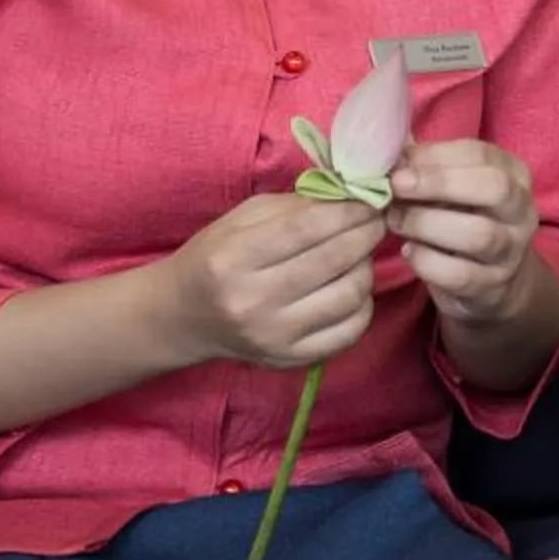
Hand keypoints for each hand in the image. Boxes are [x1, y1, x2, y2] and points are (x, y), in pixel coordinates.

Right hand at [162, 193, 383, 369]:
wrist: (184, 317)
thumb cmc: (216, 258)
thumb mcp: (241, 220)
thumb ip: (294, 206)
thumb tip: (350, 199)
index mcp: (233, 258)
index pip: (305, 229)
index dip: (347, 212)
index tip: (368, 203)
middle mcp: (252, 301)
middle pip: (333, 261)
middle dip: (365, 234)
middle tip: (374, 223)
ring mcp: (274, 336)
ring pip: (350, 295)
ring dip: (365, 267)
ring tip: (359, 255)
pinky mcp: (291, 360)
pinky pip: (351, 330)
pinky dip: (363, 304)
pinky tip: (351, 288)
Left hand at [389, 140, 538, 326]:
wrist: (493, 283)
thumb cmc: (462, 221)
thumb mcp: (452, 189)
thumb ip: (425, 166)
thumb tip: (385, 145)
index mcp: (514, 176)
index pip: (482, 155)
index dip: (437, 155)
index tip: (399, 161)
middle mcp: (521, 212)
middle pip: (494, 188)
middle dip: (440, 183)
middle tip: (397, 186)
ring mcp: (511, 252)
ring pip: (478, 234)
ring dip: (427, 224)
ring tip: (395, 220)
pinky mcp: (493, 287)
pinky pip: (459, 274)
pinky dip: (426, 261)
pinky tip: (408, 251)